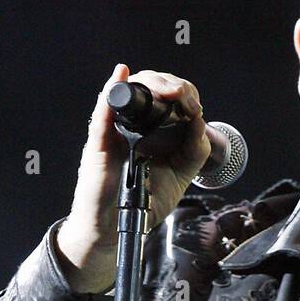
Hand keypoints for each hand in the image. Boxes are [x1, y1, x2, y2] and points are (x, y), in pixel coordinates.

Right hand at [55, 63, 212, 292]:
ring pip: (131, 91)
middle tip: (183, 97)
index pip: (171, 99)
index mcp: (155, 130)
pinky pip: (104, 111)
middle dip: (171, 85)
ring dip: (151, 82)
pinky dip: (112, 89)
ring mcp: (116, 130)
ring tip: (167, 89)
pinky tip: (122, 74)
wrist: (115, 226)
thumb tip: (200, 122)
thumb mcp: (180, 175)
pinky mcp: (99, 141)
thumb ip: (193, 151)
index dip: (185, 95)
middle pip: (152, 87)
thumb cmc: (142, 201)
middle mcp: (135, 125)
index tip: (195, 107)